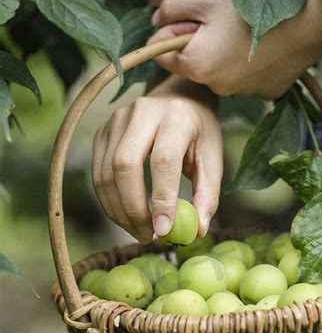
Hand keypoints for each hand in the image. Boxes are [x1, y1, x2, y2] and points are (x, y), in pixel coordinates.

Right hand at [92, 77, 222, 243]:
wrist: (178, 97)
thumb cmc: (199, 133)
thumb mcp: (212, 160)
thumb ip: (207, 194)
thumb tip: (197, 230)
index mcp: (176, 116)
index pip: (163, 160)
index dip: (161, 198)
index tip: (164, 230)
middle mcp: (142, 111)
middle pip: (125, 164)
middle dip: (133, 208)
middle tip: (148, 236)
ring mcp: (116, 119)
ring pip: (106, 172)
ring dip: (118, 210)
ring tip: (139, 232)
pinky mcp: (102, 131)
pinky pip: (97, 173)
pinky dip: (108, 201)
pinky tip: (125, 217)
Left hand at [148, 0, 321, 98]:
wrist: (313, 19)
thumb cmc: (256, 2)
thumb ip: (170, 8)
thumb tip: (156, 22)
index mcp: (196, 66)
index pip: (161, 53)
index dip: (172, 31)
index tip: (194, 16)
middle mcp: (216, 88)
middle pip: (194, 62)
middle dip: (201, 41)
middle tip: (226, 19)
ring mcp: (243, 94)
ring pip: (221, 70)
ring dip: (226, 52)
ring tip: (250, 29)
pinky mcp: (265, 94)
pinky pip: (247, 77)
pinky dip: (251, 62)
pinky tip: (269, 45)